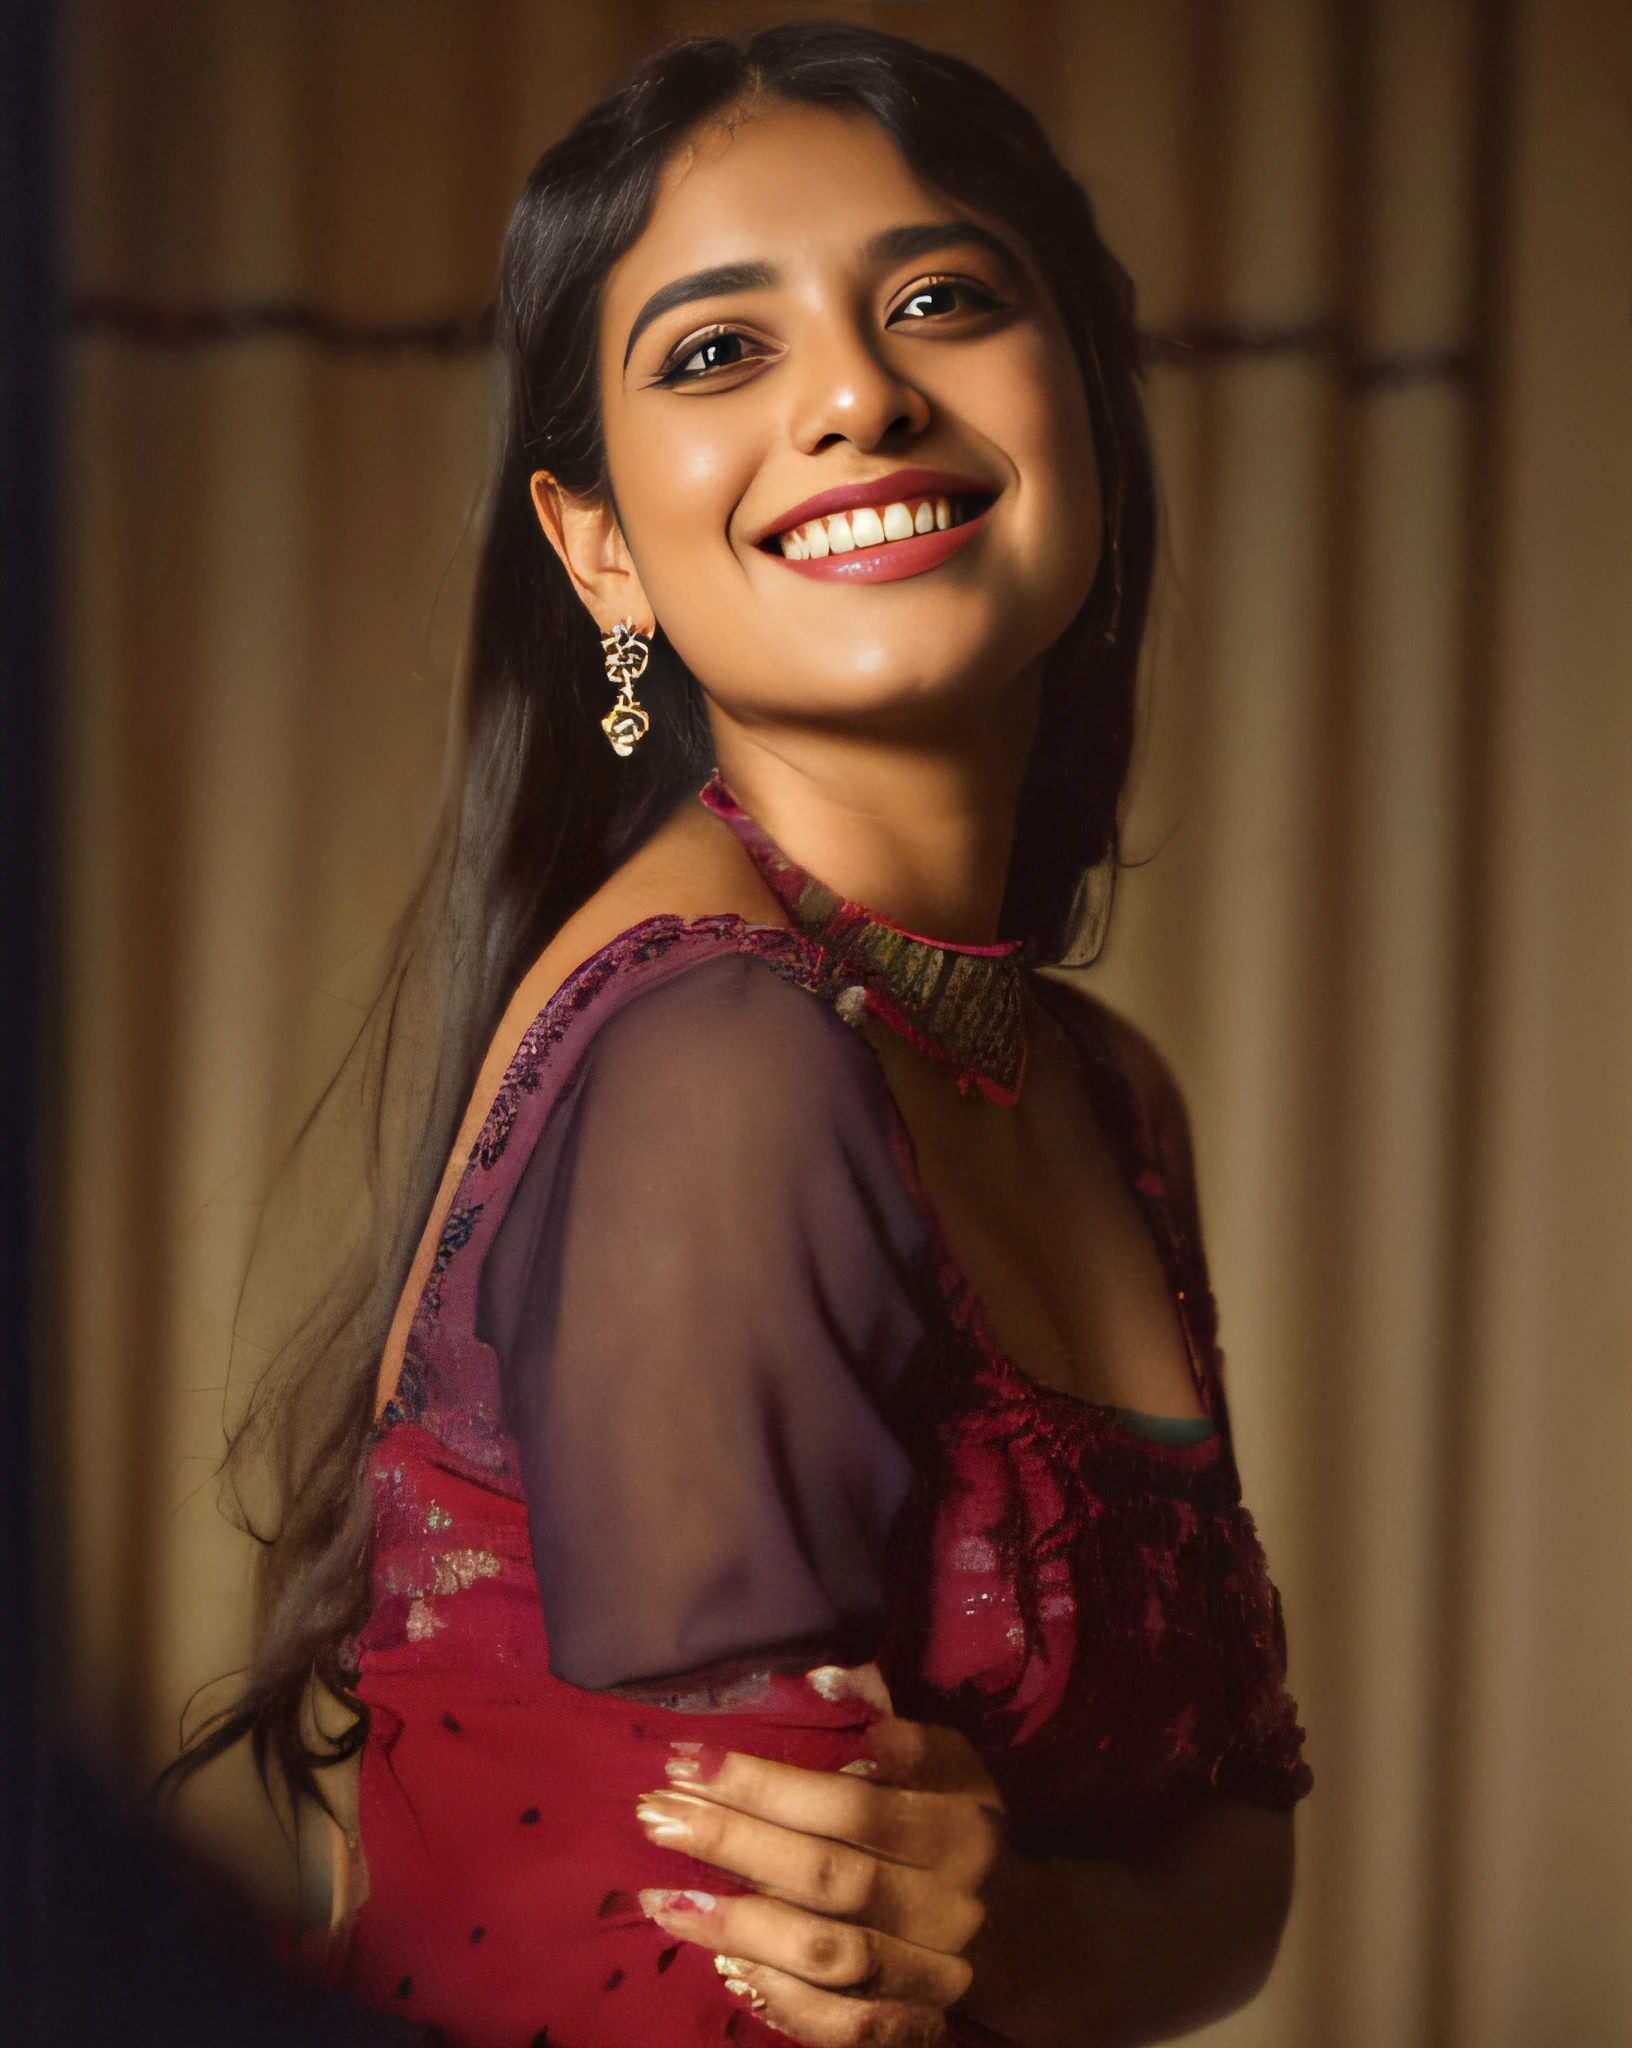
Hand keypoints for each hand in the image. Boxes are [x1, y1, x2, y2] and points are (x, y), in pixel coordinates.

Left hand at [635, 1665, 1002, 2044]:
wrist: (1029, 1937)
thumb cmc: (964, 1829)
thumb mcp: (955, 1766)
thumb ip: (897, 1731)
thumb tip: (824, 1682)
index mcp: (956, 1828)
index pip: (851, 1805)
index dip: (767, 1784)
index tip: (691, 1759)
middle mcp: (945, 1904)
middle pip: (828, 1876)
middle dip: (734, 1842)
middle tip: (656, 1814)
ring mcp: (930, 1974)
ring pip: (828, 1954)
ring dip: (740, 1925)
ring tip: (664, 1896)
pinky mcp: (915, 2027)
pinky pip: (845, 2026)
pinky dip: (785, 2001)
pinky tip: (728, 1965)